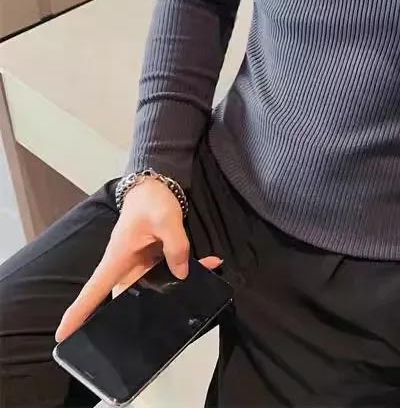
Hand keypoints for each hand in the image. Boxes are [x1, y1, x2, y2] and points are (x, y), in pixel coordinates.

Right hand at [55, 178, 220, 341]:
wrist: (156, 187)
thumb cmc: (151, 201)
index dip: (79, 314)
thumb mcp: (166, 219)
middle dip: (142, 313)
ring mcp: (141, 265)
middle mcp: (126, 266)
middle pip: (126, 298)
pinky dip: (190, 269)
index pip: (94, 290)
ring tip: (198, 294)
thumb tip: (182, 273)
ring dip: (175, 289)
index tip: (64, 337)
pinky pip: (169, 271)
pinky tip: (210, 264)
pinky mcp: (155, 259)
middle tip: (163, 324)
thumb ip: (175, 246)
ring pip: (153, 287)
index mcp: (117, 259)